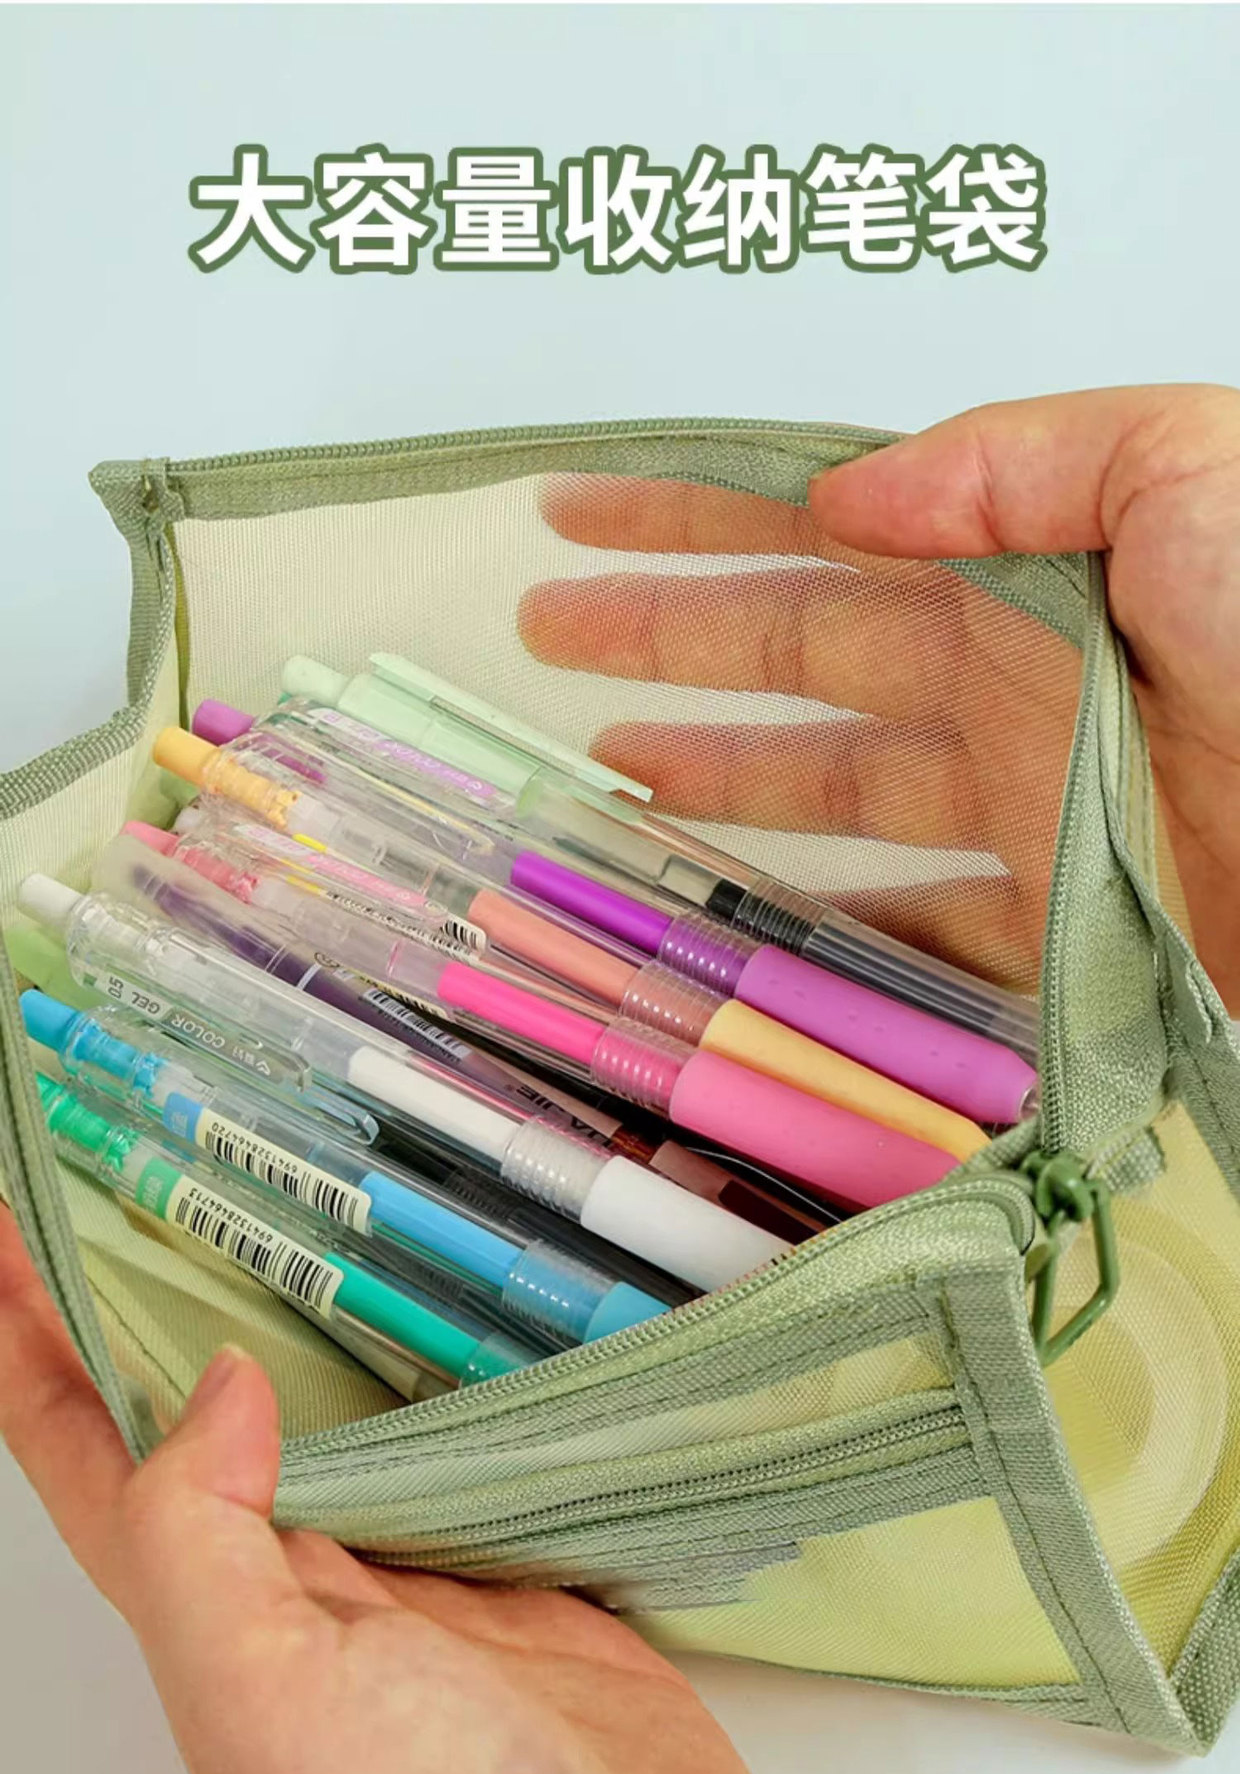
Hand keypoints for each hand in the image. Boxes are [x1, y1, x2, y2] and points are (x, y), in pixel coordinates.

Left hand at [0, 1211, 817, 1773]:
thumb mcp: (274, 1705)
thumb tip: (206, 1385)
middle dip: (162, 1312)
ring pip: (335, 1429)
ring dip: (297, 1332)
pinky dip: (443, 1380)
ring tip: (290, 1225)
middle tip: (158, 1191)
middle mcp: (303, 1603)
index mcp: (216, 1630)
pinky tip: (453, 1328)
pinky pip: (462, 1452)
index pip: (90, 1462)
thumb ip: (204, 1542)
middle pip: (204, 1428)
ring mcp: (417, 1593)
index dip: (34, 1348)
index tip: (14, 1227)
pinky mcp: (524, 1583)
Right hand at [520, 385, 1239, 1008]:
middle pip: (804, 650)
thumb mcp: (1185, 468)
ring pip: (836, 787)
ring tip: (609, 771)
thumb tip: (850, 495)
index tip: (587, 512)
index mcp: (1031, 562)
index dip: (701, 517)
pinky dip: (831, 921)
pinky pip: (916, 921)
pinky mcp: (1053, 917)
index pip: (829, 529)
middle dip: (670, 634)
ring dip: (720, 772)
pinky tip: (757, 916)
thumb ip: (1014, 455)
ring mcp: (1027, 800)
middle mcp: (1015, 677)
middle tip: (549, 632)